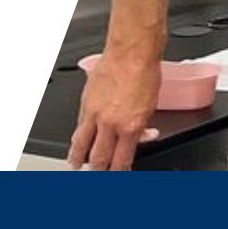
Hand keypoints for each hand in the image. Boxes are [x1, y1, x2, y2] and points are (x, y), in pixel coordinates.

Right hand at [69, 49, 161, 170]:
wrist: (131, 52)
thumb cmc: (145, 73)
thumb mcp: (152, 105)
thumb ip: (143, 124)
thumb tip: (144, 135)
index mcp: (130, 126)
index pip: (122, 159)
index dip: (119, 171)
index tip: (119, 175)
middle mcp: (110, 123)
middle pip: (99, 156)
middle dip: (97, 170)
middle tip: (95, 176)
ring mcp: (94, 114)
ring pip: (81, 143)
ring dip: (77, 157)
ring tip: (75, 165)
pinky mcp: (85, 103)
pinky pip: (79, 126)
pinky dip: (77, 137)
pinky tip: (76, 140)